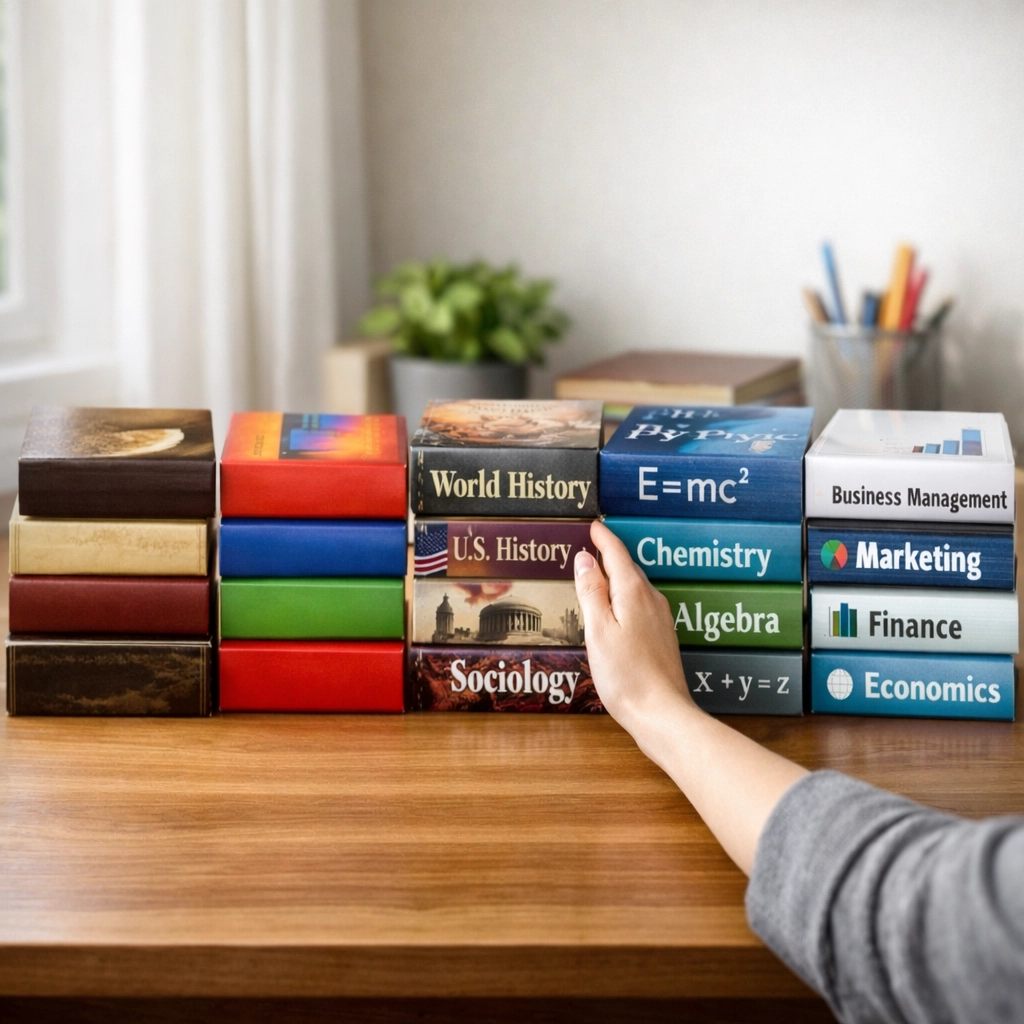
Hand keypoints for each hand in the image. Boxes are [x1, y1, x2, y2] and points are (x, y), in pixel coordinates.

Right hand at [574, 520, 696, 733]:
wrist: (661, 713)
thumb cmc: (626, 675)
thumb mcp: (597, 629)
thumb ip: (591, 592)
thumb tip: (584, 559)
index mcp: (633, 592)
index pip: (616, 553)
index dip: (602, 538)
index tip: (593, 525)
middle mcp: (651, 600)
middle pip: (628, 567)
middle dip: (608, 554)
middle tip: (590, 544)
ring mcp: (660, 619)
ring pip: (635, 586)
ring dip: (616, 576)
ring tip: (598, 573)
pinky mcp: (661, 637)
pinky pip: (640, 604)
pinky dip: (624, 597)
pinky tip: (615, 609)